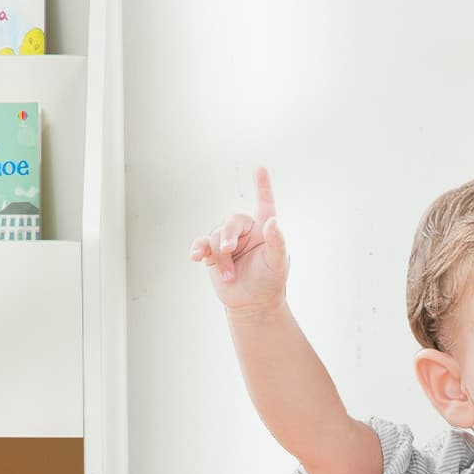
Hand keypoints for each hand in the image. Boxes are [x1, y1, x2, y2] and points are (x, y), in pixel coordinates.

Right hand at [191, 163, 289, 317]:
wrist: (252, 304)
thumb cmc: (269, 282)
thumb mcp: (277, 263)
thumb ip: (277, 242)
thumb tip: (272, 222)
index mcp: (263, 229)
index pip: (264, 204)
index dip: (262, 187)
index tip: (261, 169)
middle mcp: (245, 231)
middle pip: (231, 222)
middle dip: (228, 237)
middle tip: (229, 252)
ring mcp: (227, 241)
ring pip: (216, 237)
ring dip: (220, 258)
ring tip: (229, 276)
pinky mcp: (213, 253)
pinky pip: (201, 244)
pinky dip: (198, 249)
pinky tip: (196, 257)